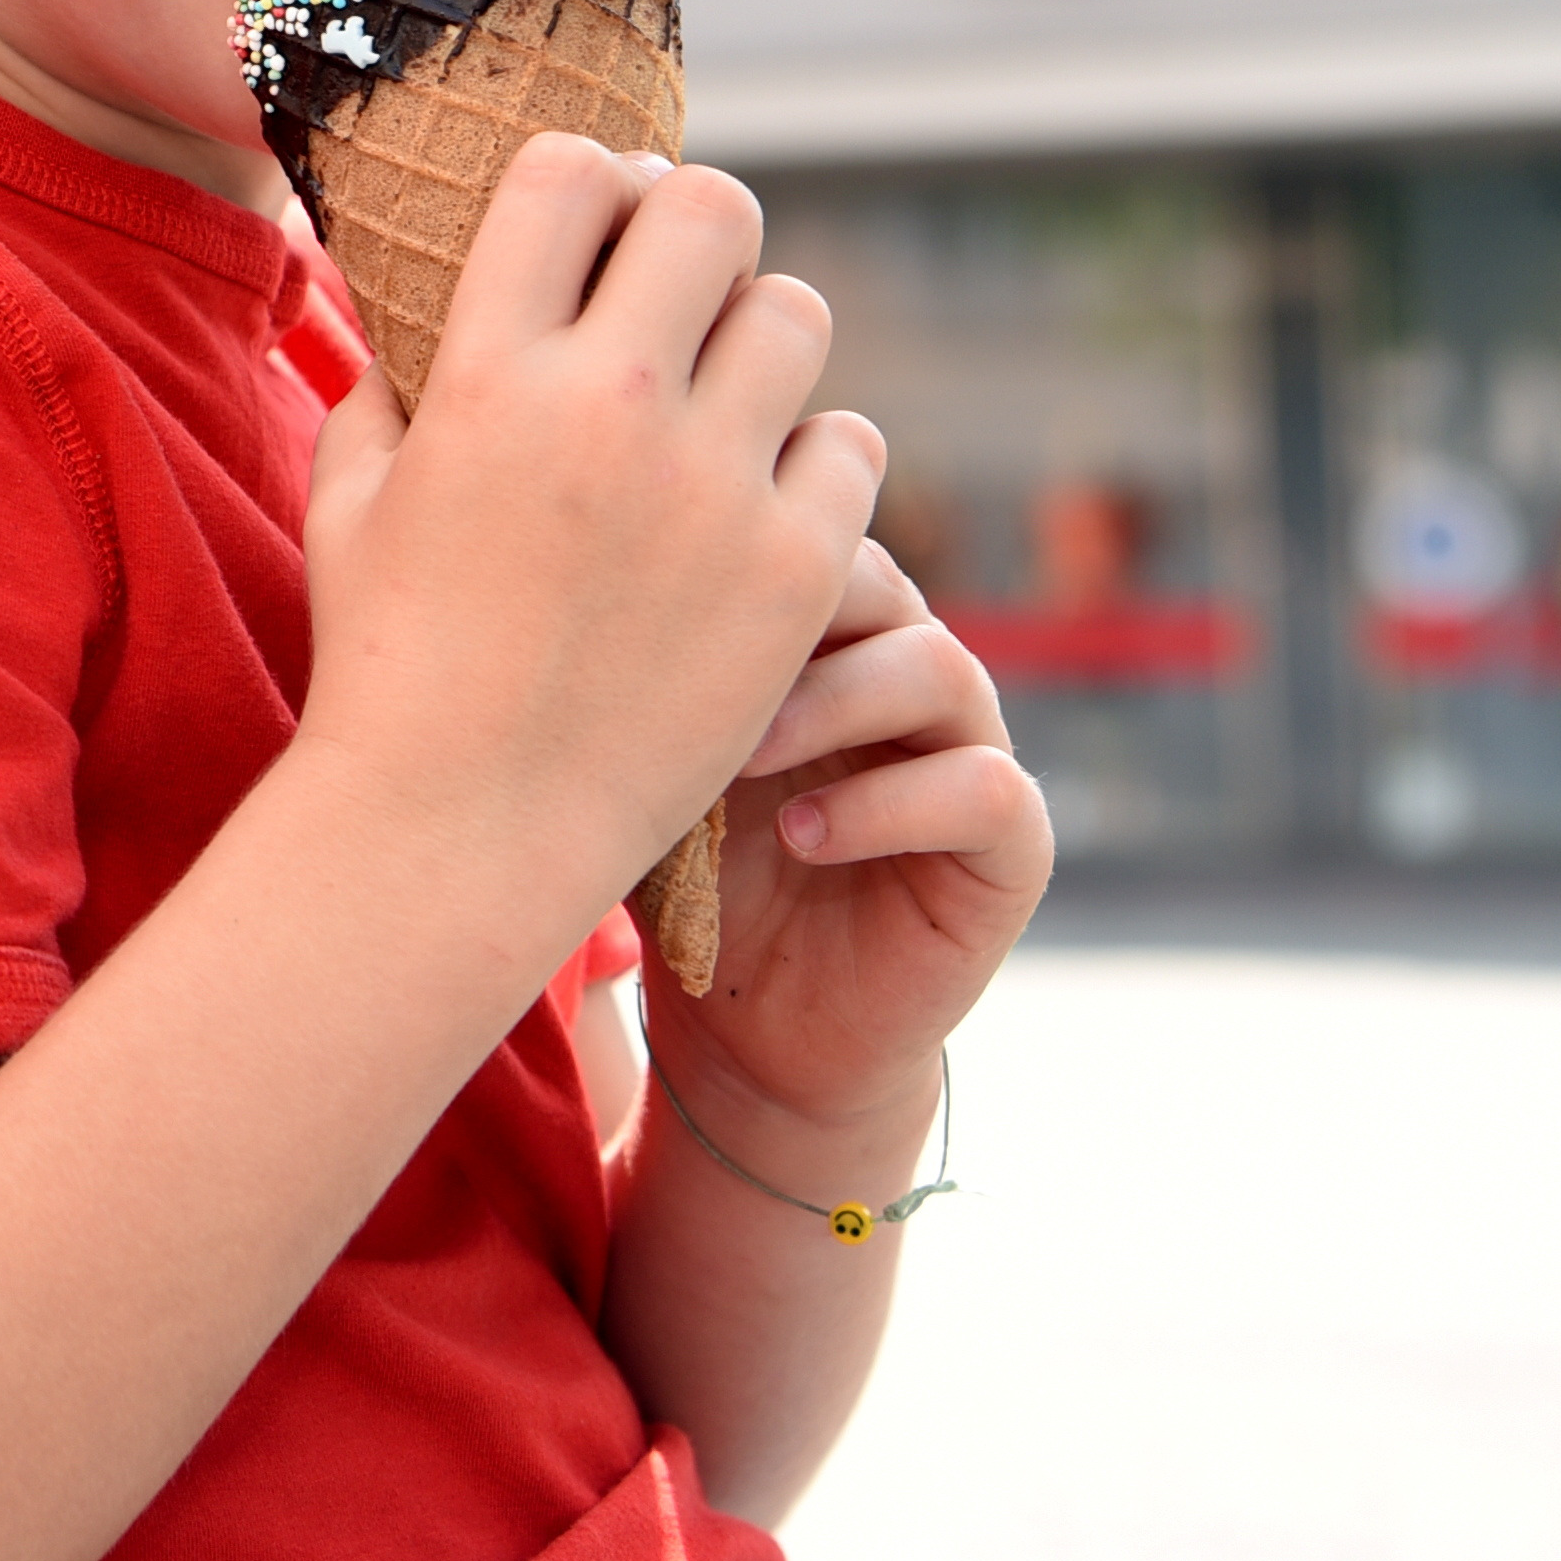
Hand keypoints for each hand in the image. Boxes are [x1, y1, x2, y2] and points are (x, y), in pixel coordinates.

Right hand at [294, 139, 885, 919]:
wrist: (465, 829)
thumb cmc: (389, 664)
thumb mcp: (351, 500)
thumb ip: (391, 383)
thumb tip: (423, 306)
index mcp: (488, 373)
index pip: (572, 172)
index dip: (589, 180)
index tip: (591, 223)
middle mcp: (611, 406)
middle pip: (712, 206)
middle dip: (693, 231)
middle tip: (678, 287)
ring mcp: (715, 487)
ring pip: (797, 313)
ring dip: (760, 336)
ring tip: (728, 392)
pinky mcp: (794, 569)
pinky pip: (852, 443)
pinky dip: (814, 455)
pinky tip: (765, 493)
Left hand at [658, 540, 1052, 1130]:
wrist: (747, 1033)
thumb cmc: (682, 873)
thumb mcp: (645, 753)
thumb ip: (634, 662)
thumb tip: (549, 562)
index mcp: (822, 632)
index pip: (801, 526)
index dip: (731, 544)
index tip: (634, 588)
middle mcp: (905, 673)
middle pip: (875, 577)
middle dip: (781, 609)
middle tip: (689, 662)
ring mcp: (969, 752)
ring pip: (938, 666)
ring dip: (831, 703)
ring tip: (738, 758)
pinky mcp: (1010, 851)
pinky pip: (985, 791)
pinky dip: (889, 805)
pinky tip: (805, 836)